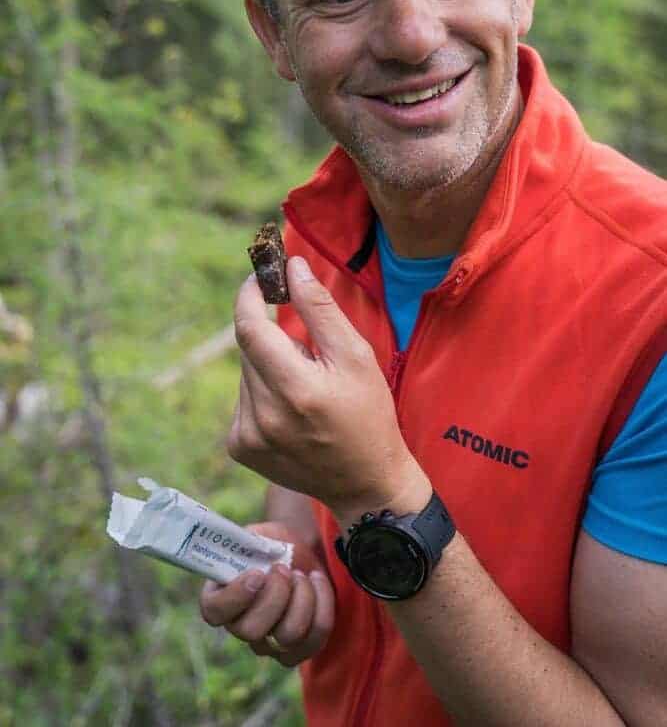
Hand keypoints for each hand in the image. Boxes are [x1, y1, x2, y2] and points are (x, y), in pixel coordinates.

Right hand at [199, 522, 334, 666]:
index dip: (235, 596)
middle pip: (251, 631)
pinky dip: (322, 604)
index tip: (258, 573)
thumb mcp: (258, 535)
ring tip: (302, 575)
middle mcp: (241, 626)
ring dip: (302, 597)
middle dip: (275, 595)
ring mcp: (270, 644)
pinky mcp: (300, 649)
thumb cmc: (273, 544)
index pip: (215, 612)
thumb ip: (249, 541)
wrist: (301, 552)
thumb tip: (250, 545)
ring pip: (287, 636)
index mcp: (222, 597)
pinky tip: (317, 580)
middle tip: (284, 568)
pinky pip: (315, 638)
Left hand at [229, 256, 428, 526]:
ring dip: (269, 366)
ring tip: (306, 389)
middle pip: (249, 348)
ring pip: (246, 373)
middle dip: (271, 335)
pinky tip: (292, 410)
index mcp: (296, 390)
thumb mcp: (357, 357)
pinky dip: (263, 392)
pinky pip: (243, 399)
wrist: (366, 484)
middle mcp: (264, 416)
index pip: (250, 329)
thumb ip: (321, 309)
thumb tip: (292, 266)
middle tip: (307, 349)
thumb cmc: (369, 415)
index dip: (249, 297)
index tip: (259, 278)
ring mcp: (248, 437)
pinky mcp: (240, 448)